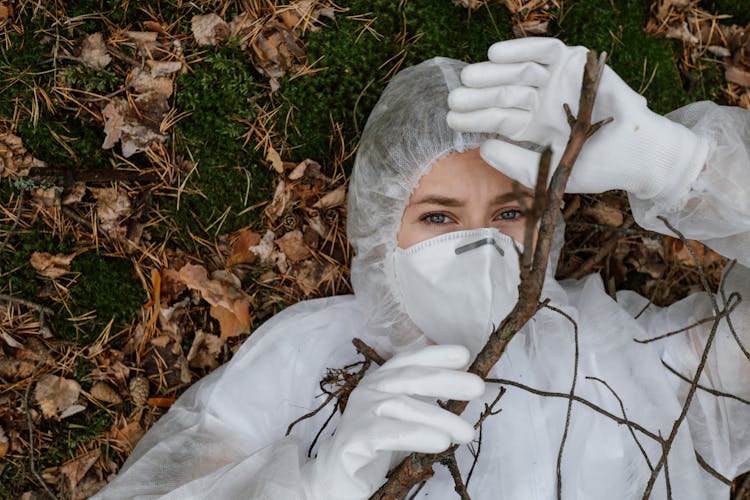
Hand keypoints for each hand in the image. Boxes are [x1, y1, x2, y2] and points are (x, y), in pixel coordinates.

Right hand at [301, 345, 484, 499]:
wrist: (336, 476)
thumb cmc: (376, 444)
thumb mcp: (403, 418)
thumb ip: (424, 402)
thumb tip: (464, 388)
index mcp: (382, 381)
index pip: (409, 360)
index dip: (435, 354)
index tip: (465, 355)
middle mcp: (369, 390)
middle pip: (410, 378)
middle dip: (446, 380)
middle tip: (478, 387)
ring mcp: (359, 412)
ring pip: (402, 406)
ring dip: (439, 417)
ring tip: (467, 433)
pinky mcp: (354, 438)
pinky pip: (387, 433)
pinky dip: (416, 435)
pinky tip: (440, 442)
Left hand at [447, 37, 708, 202]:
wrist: (636, 153)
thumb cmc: (595, 167)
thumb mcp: (547, 170)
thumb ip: (514, 162)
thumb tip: (483, 148)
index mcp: (533, 127)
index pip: (498, 120)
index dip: (475, 118)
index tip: (452, 119)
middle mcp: (541, 102)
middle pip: (504, 94)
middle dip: (479, 96)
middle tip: (455, 98)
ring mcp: (556, 82)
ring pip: (518, 72)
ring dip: (493, 73)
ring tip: (469, 77)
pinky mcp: (574, 63)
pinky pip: (544, 50)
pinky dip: (522, 48)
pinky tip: (495, 54)